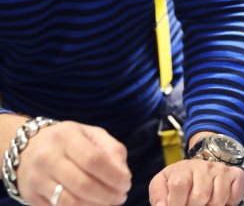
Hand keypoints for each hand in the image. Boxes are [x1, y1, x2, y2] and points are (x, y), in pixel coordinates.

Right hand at [16, 121, 130, 205]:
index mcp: (66, 138)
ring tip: (110, 203)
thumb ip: (112, 149)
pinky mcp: (31, 197)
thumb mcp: (91, 134)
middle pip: (83, 184)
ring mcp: (37, 179)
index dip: (114, 175)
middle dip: (108, 195)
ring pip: (70, 202)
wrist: (27, 147)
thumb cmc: (68, 140)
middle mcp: (48, 158)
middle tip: (121, 197)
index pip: (94, 160)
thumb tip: (123, 173)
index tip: (127, 182)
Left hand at [149, 158, 243, 205]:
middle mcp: (204, 166)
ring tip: (203, 203)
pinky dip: (227, 203)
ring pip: (217, 200)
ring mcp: (221, 170)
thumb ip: (159, 196)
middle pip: (200, 196)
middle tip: (191, 205)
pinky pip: (233, 197)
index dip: (177, 203)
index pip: (180, 185)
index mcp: (183, 168)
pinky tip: (218, 199)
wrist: (203, 162)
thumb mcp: (164, 183)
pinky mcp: (235, 175)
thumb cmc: (182, 177)